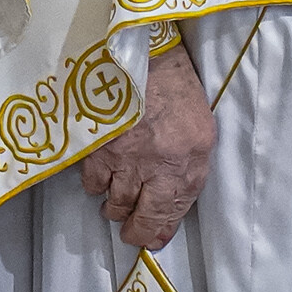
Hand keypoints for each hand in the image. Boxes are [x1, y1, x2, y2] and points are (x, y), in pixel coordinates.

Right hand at [78, 37, 216, 249]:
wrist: (145, 52)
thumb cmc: (179, 92)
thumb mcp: (200, 135)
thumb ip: (188, 174)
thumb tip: (168, 212)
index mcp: (185, 168)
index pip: (166, 218)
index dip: (155, 234)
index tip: (149, 239)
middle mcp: (153, 170)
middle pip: (136, 216)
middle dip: (132, 227)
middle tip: (128, 227)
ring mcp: (122, 159)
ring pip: (111, 202)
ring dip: (114, 205)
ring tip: (116, 198)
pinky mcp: (96, 146)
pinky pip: (91, 181)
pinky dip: (96, 184)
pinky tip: (102, 174)